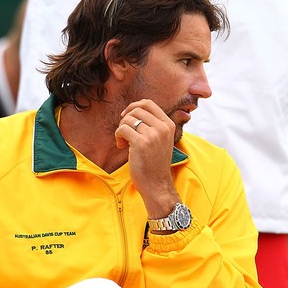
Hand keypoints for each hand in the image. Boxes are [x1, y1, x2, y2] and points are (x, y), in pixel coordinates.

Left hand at [114, 99, 180, 216]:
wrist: (157, 184)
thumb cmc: (155, 163)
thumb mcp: (161, 140)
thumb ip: (153, 125)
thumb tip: (133, 110)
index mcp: (168, 125)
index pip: (149, 103)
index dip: (134, 106)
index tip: (127, 116)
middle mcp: (163, 128)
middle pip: (137, 109)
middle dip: (126, 118)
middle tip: (124, 132)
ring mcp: (153, 135)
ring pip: (129, 119)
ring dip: (121, 129)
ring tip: (123, 142)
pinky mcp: (141, 143)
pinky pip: (122, 129)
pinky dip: (118, 136)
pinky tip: (121, 146)